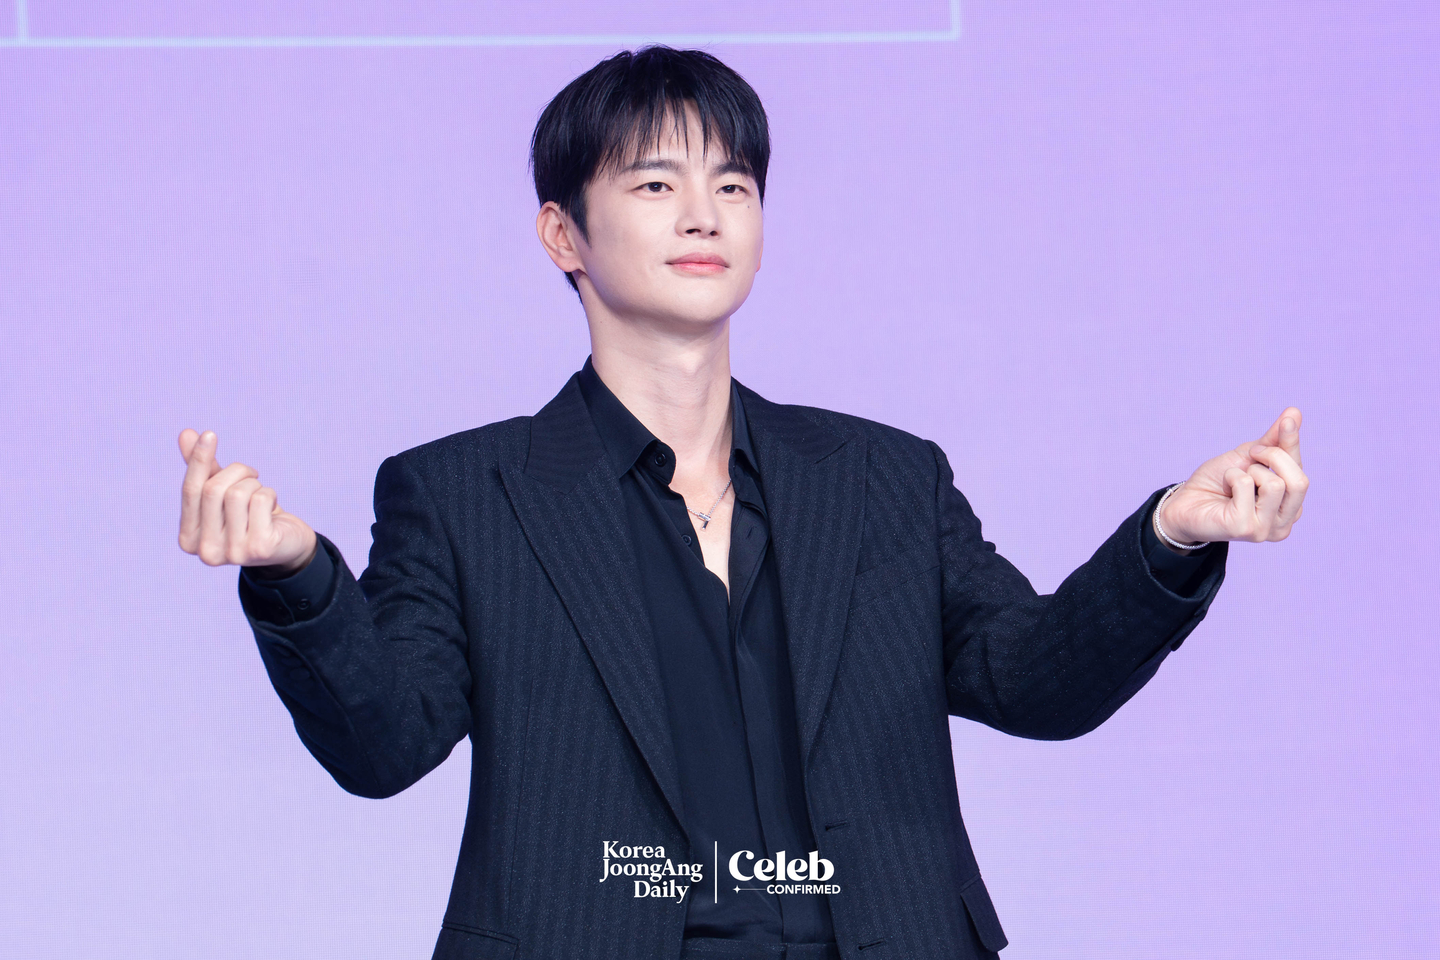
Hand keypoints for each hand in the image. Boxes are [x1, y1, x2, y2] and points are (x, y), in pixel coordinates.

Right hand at [177, 429, 316, 574]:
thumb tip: (186, 433)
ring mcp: (232, 553)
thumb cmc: (250, 516)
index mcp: (188, 538)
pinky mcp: (259, 548)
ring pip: (238, 493)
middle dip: (237, 472)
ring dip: (255, 484)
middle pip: (213, 490)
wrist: (287, 544)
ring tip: (261, 495)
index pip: (190, 490)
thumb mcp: (223, 492)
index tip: (209, 434)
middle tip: (252, 474)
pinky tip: (272, 508)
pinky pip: (261, 500)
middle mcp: (206, 551)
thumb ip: (204, 468)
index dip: (199, 460)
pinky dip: (269, 494)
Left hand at [1158, 407, 1308, 547]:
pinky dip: (1232, 478)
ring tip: (1233, 479)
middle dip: (1273, 456)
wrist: (1184, 501)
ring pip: (1276, 485)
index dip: (1291, 442)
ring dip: (1248, 471)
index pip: (1301, 470)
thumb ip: (1274, 440)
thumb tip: (1294, 412)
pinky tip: (1225, 489)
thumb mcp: (1249, 456)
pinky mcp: (1245, 529)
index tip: (1287, 419)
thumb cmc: (1218, 481)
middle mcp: (1284, 523)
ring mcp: (1266, 530)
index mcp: (1291, 506)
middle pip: (1300, 482)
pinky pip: (1246, 486)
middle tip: (1249, 455)